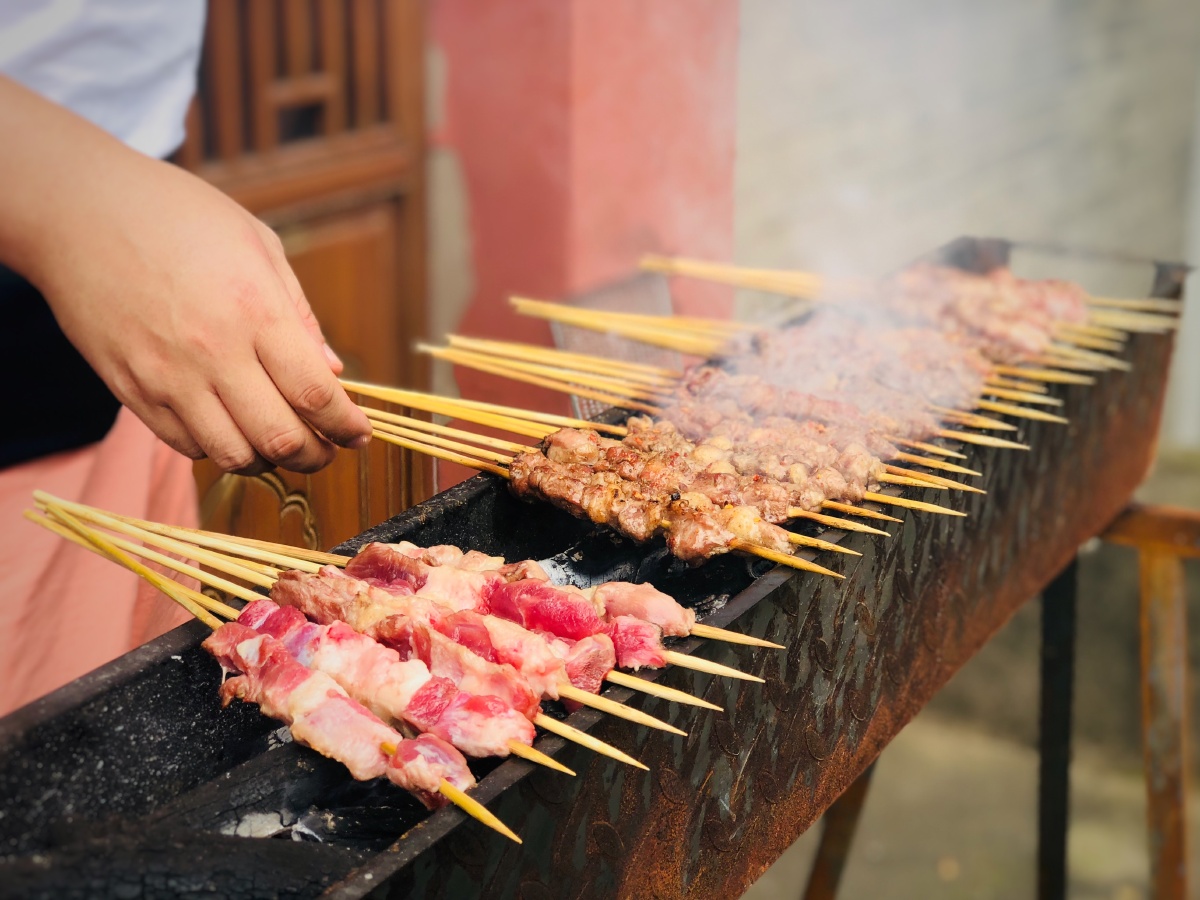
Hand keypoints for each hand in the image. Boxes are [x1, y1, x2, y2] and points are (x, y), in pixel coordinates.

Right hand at [0, 77, 371, 474]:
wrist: (79, 210)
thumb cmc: (178, 216)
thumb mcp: (258, 244)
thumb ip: (299, 315)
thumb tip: (333, 372)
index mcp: (254, 311)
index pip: (316, 395)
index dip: (347, 427)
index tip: (360, 435)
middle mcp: (213, 352)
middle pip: (280, 439)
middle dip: (316, 456)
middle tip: (327, 450)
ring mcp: (167, 376)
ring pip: (234, 455)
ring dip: (267, 460)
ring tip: (280, 444)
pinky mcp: (131, 390)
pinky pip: (185, 445)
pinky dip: (218, 447)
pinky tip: (230, 426)